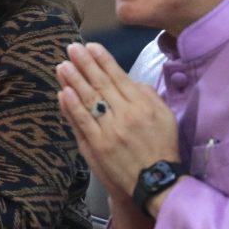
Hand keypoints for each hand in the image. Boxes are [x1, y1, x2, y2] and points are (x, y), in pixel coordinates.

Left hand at [56, 42, 179, 199]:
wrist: (155, 182)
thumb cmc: (162, 146)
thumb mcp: (165, 116)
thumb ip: (148, 94)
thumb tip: (129, 78)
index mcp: (142, 105)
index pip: (119, 77)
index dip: (103, 60)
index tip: (91, 46)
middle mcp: (125, 114)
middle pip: (101, 84)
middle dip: (85, 64)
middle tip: (72, 48)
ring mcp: (110, 130)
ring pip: (89, 100)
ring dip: (74, 80)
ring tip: (62, 65)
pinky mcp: (97, 145)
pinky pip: (82, 122)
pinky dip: (71, 106)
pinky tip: (63, 92)